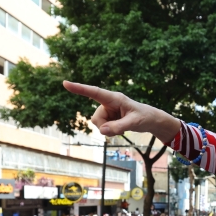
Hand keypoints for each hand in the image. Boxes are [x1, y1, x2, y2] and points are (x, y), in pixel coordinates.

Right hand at [62, 82, 180, 141]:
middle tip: (122, 128)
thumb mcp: (134, 123)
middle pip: (97, 118)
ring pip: (98, 124)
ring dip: (108, 130)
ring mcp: (107, 111)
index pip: (94, 92)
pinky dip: (109, 132)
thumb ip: (118, 126)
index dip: (79, 89)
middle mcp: (108, 103)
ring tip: (123, 127)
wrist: (150, 120)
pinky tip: (119, 129)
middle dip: (105, 126)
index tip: (65, 83)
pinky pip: (102, 127)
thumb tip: (102, 130)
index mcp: (114, 98)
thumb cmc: (144, 117)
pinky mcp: (108, 117)